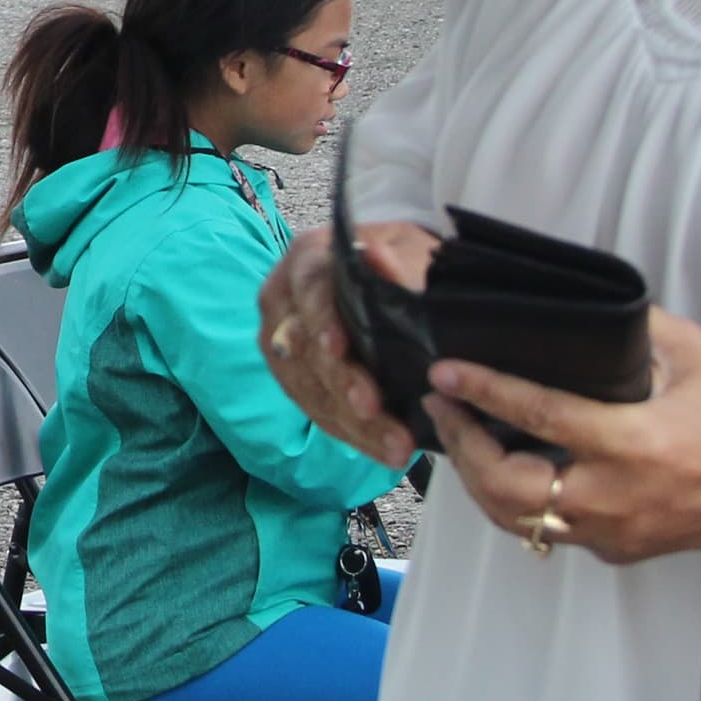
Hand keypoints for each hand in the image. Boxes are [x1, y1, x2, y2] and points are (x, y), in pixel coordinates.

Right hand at [257, 220, 439, 466]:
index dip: (321, 320)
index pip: (308, 288)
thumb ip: (401, 263)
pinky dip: (352, 433)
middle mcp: (286, 300)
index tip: (339, 348)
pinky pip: (317, 409)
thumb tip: (377, 259)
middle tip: (373, 408)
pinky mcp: (298, 377)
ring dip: (351, 420)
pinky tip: (384, 448)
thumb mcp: (414, 252)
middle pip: (302, 346)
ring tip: (395, 443)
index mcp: (308, 258)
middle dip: (339, 382)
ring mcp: (286, 342)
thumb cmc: (406, 260)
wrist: (405, 279)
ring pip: (307, 387)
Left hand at [424, 309, 700, 564]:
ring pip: (517, 519)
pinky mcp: (618, 550)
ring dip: (478, 479)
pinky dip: (514, 503)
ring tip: (461, 436)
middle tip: (443, 406)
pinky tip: (500, 469)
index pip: (538, 414)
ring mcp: (615, 532)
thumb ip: (632, 330)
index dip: (484, 391)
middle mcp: (616, 496)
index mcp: (634, 443)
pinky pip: (548, 531)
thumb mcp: (694, 354)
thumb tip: (573, 313)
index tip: (446, 372)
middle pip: (507, 485)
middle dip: (463, 446)